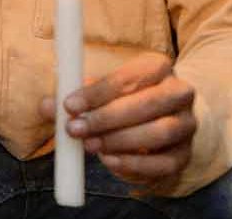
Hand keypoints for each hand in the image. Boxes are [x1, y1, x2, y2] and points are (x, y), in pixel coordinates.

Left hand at [39, 51, 197, 190]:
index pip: (127, 78)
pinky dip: (136, 164)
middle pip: (147, 104)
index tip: (68, 105)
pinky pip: (164, 163)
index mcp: (157, 67)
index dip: (96, 93)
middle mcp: (179, 93)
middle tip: (75, 129)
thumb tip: (46, 106)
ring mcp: (186, 124)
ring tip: (89, 145)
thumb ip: (72, 96)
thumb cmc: (121, 98)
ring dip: (120, 140)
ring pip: (160, 132)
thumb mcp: (98, 91)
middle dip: (107, 118)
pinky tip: (110, 161)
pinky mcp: (185, 154)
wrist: (162, 116)